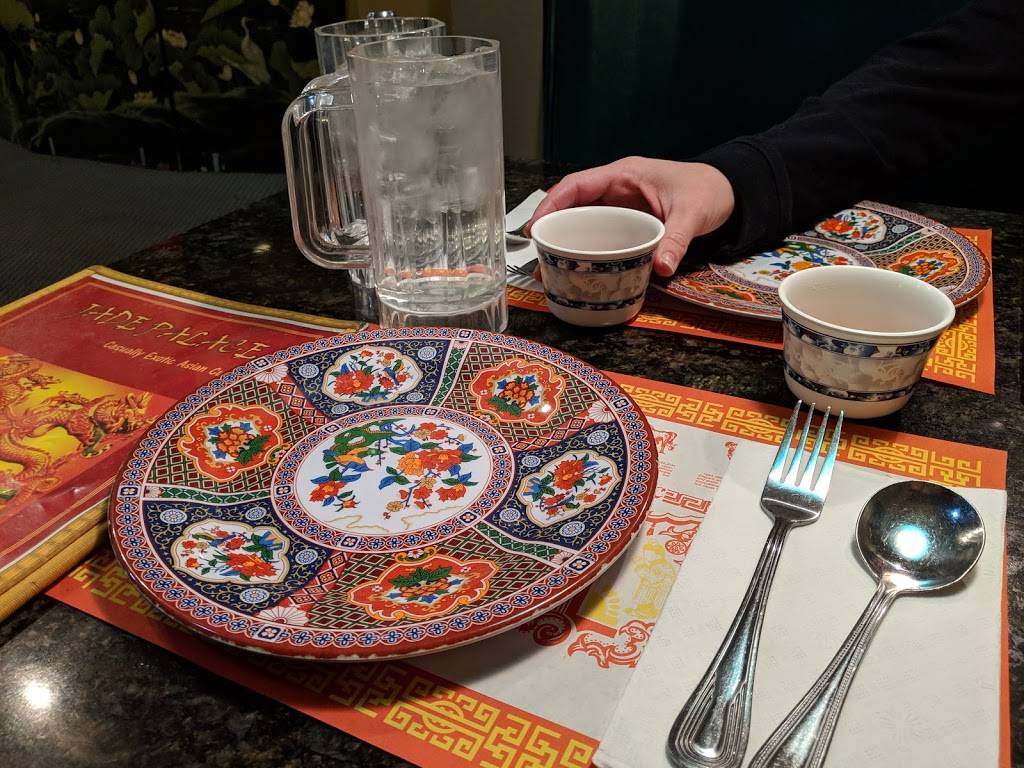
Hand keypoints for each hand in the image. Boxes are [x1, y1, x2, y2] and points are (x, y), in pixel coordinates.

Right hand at [526, 157, 734, 276]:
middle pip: (572, 205)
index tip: (536, 226)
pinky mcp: (626, 222)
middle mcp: (616, 189)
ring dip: (565, 240)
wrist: (727, 193)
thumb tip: (662, 267)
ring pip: (583, 220)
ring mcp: (619, 206)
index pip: (577, 185)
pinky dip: (584, 247)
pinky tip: (574, 266)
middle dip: (552, 227)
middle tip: (536, 254)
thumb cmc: (707, 190)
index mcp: (624, 175)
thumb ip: (676, 240)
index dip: (552, 204)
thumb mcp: (692, 214)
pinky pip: (599, 232)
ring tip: (547, 267)